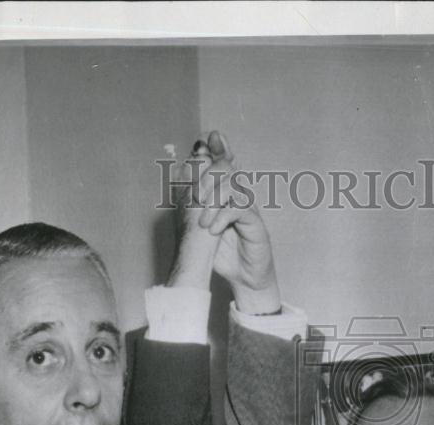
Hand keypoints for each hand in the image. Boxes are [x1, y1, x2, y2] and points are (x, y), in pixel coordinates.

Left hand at [168, 131, 280, 314]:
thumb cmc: (223, 253)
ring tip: (202, 223)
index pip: (223, 163)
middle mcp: (240, 196)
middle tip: (195, 197)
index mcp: (227, 194)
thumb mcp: (202, 227)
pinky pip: (240, 209)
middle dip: (208, 177)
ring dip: (212, 201)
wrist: (244, 278)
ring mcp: (249, 209)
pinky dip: (223, 216)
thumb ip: (194, 204)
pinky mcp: (256, 224)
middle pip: (228, 170)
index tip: (209, 137)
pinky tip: (212, 229)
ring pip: (233, 187)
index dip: (218, 147)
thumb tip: (177, 176)